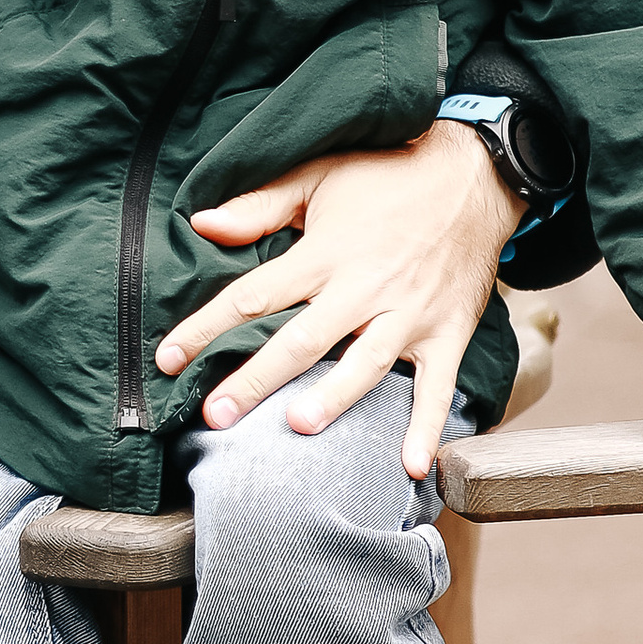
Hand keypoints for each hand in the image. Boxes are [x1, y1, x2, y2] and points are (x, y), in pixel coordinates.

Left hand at [151, 117, 523, 480]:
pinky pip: (438, 387)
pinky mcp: (447, 332)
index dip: (206, 328)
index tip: (167, 359)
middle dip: (257, 380)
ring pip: (366, 364)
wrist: (475, 175)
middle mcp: (366, 287)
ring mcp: (409, 314)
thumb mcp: (320, 175)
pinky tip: (411, 468)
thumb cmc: (387, 174)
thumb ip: (261, 205)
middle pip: (302, 340)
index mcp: (326, 252)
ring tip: (299, 427)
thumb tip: (202, 225)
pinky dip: (427, 427)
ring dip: (334, 398)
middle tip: (217, 415)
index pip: (253, 296)